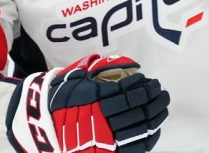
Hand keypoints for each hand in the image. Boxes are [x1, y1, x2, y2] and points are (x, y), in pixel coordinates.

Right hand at [49, 54, 168, 152]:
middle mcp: (103, 119)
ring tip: (162, 104)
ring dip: (156, 114)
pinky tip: (156, 125)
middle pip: (137, 108)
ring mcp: (108, 139)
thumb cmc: (61, 101)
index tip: (150, 80)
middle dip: (154, 98)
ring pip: (141, 126)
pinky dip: (151, 135)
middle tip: (161, 91)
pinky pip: (137, 146)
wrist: (46, 128)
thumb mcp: (75, 80)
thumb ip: (97, 71)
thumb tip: (125, 64)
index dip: (142, 86)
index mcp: (94, 100)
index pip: (126, 92)